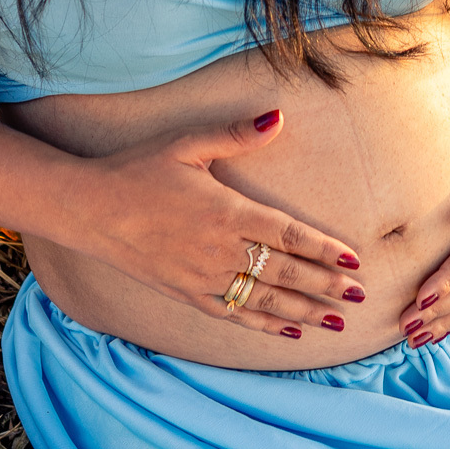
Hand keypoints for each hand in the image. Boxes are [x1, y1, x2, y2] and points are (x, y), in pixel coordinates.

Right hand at [80, 108, 364, 338]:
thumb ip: (236, 133)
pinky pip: (234, 314)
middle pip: (285, 271)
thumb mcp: (187, 142)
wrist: (90, 209)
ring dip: (305, 310)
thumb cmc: (138, 168)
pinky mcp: (186, 293)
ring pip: (265, 299)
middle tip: (359, 295)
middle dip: (325, 284)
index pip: (288, 233)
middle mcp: (220, 249)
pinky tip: (289, 331)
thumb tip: (278, 117)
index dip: (323, 248)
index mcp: (227, 210)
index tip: (353, 259)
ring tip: (338, 318)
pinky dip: (265, 324)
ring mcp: (203, 277)